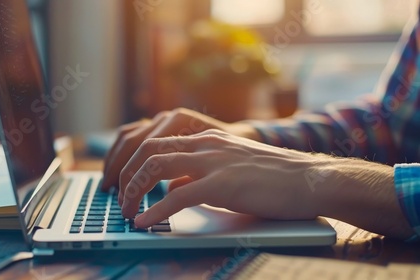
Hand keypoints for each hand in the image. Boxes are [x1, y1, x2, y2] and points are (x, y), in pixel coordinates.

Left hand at [118, 129, 413, 238]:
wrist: (310, 178)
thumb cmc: (273, 177)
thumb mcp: (230, 167)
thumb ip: (200, 172)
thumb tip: (172, 186)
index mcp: (206, 139)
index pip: (157, 143)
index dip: (133, 163)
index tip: (123, 183)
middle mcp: (205, 144)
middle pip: (149, 150)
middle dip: (126, 174)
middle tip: (118, 198)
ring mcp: (214, 161)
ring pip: (156, 167)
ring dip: (135, 190)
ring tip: (126, 211)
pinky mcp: (223, 184)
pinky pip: (178, 196)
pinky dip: (156, 210)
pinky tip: (145, 222)